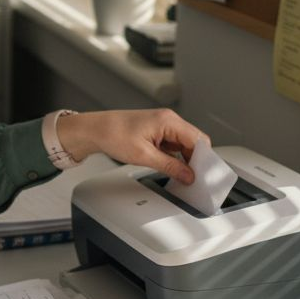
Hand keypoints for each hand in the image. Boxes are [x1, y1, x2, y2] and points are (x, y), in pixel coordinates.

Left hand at [55, 109, 207, 183]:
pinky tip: (172, 168)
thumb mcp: (144, 156)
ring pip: (184, 144)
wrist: (95, 129)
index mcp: (168, 121)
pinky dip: (175, 157)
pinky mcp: (157, 131)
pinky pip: (173, 144)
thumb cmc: (114, 135)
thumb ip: (170, 166)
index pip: (198, 139)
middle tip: (193, 178)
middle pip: (194, 141)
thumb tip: (188, 175)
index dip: (203, 158)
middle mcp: (168, 120)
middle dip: (195, 160)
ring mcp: (163, 125)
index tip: (203, 174)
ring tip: (181, 176)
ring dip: (185, 159)